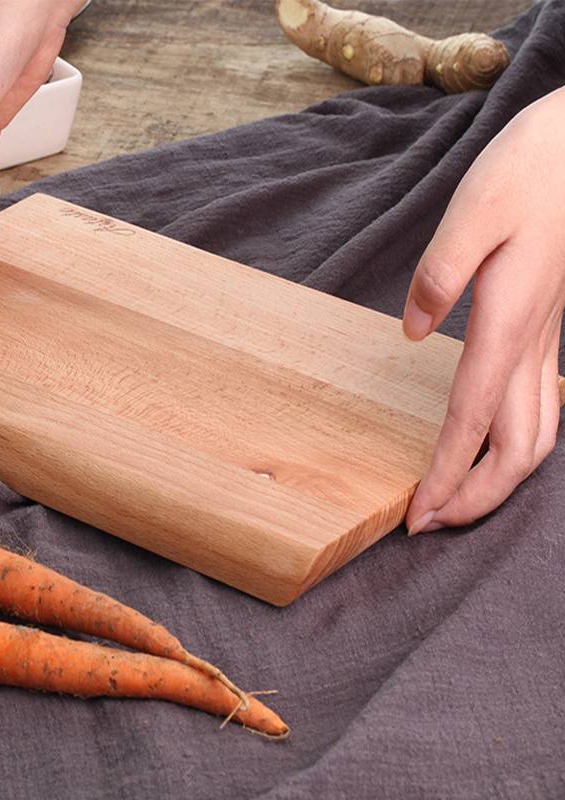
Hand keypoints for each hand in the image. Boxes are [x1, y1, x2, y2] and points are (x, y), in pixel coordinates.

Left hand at [404, 85, 564, 534]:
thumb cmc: (532, 167)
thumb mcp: (473, 211)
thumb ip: (440, 275)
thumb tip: (414, 333)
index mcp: (510, 321)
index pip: (472, 419)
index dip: (445, 473)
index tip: (418, 513)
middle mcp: (537, 341)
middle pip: (518, 446)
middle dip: (477, 495)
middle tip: (432, 522)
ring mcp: (552, 337)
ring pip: (539, 431)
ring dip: (499, 477)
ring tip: (458, 499)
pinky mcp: (552, 326)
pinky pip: (544, 402)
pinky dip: (518, 442)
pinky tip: (494, 446)